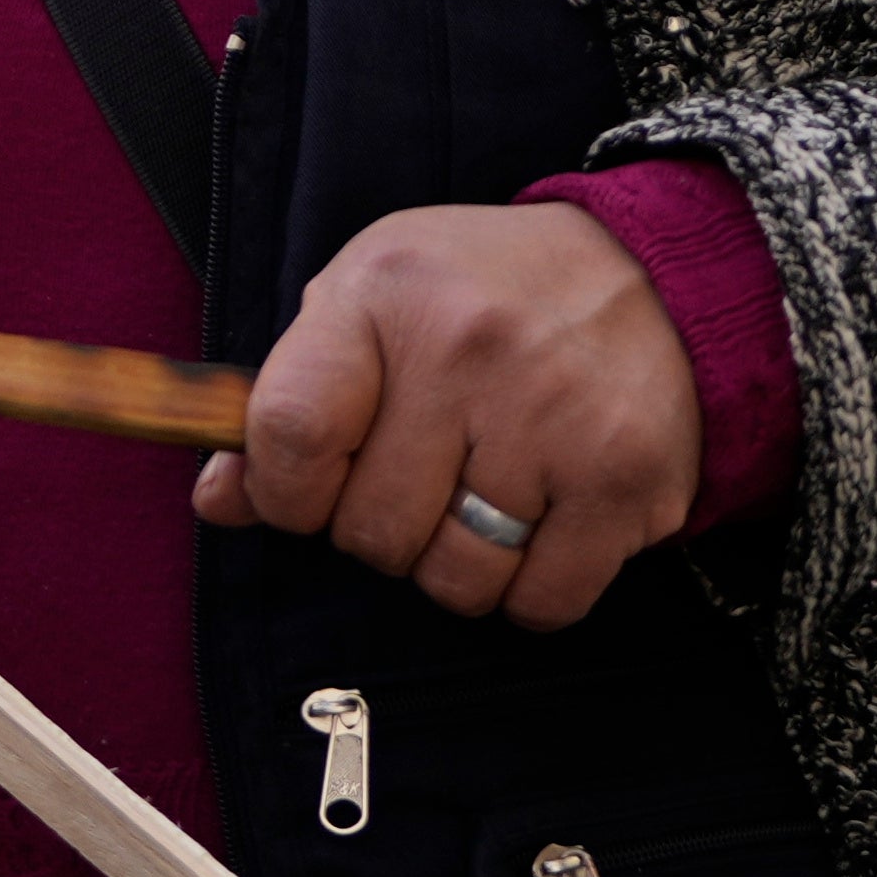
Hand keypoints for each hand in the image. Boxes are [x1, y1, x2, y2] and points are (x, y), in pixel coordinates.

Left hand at [199, 203, 696, 629]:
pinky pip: (540, 603)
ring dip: (461, 564)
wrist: (656, 272)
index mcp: (388, 292)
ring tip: (492, 491)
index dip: (286, 492)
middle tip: (430, 474)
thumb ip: (290, 399)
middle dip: (387, 527)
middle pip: (371, 532)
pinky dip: (533, 588)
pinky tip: (546, 519)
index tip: (313, 488)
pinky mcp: (625, 478)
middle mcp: (469, 348)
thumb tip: (221, 501)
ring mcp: (553, 415)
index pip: (288, 433)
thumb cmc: (486, 297)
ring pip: (455, 581)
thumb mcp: (371, 301)